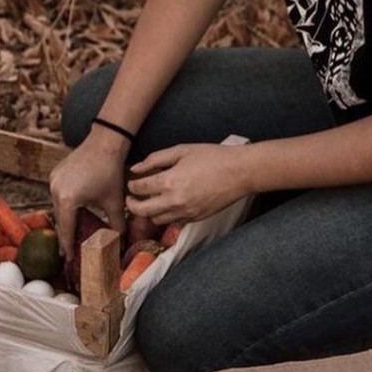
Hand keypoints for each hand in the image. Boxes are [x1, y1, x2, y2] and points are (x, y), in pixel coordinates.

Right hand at [49, 135, 128, 257]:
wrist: (105, 142)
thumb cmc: (110, 172)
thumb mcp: (115, 202)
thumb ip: (117, 225)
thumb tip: (121, 242)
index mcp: (68, 200)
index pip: (67, 229)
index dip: (69, 245)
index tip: (70, 259)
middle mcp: (55, 190)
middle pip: (60, 219)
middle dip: (67, 234)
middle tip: (72, 249)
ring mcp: (53, 180)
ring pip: (59, 206)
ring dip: (66, 218)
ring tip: (74, 231)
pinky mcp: (55, 173)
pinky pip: (58, 194)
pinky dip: (65, 204)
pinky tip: (74, 211)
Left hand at [126, 142, 249, 224]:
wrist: (239, 172)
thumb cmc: (212, 157)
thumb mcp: (181, 151)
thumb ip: (155, 159)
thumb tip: (136, 168)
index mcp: (169, 182)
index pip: (139, 189)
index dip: (131, 185)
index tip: (132, 182)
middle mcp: (175, 201)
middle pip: (142, 211)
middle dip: (132, 205)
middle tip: (131, 198)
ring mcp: (186, 212)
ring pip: (157, 220)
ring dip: (149, 212)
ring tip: (149, 201)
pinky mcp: (196, 218)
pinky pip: (174, 221)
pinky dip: (167, 215)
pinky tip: (168, 204)